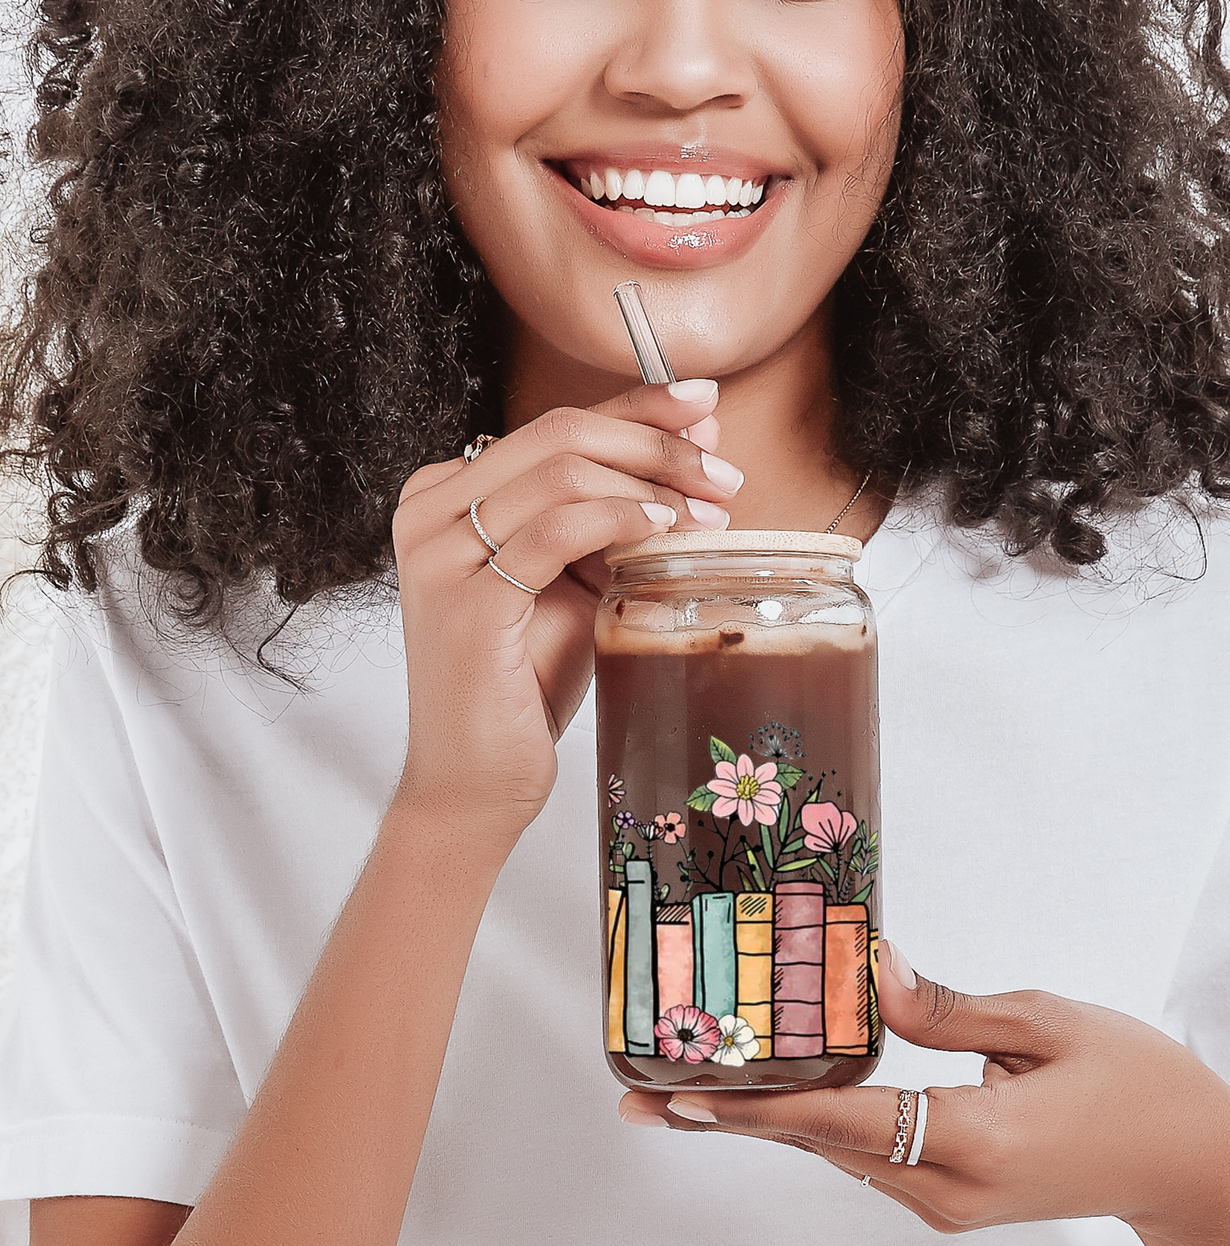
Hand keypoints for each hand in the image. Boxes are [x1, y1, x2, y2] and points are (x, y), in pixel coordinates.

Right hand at [391, 380, 742, 839]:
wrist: (477, 779)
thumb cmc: (525, 680)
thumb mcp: (576, 579)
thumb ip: (616, 512)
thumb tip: (696, 440)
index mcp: (446, 493)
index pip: (553, 425)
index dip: (636, 405)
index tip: (705, 404)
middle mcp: (428, 509)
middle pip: (559, 433)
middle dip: (656, 442)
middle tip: (723, 471)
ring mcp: (437, 551)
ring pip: (562, 472)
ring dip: (652, 482)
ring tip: (710, 511)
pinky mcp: (464, 599)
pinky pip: (556, 530)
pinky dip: (620, 519)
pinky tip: (664, 530)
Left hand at [620, 943, 1229, 1238]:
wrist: (1196, 1171)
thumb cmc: (1141, 1084)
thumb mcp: (1046, 1022)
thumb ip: (945, 1006)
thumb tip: (866, 969)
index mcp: (976, 1140)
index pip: (843, 1118)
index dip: (757, 1105)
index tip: (681, 1096)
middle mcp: (947, 1187)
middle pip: (820, 1142)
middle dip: (731, 1117)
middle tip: (642, 1096)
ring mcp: (946, 1202)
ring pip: (837, 1151)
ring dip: (765, 1119)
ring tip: (687, 1085)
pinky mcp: (952, 1197)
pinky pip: (868, 1155)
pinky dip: (816, 1124)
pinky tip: (775, 1094)